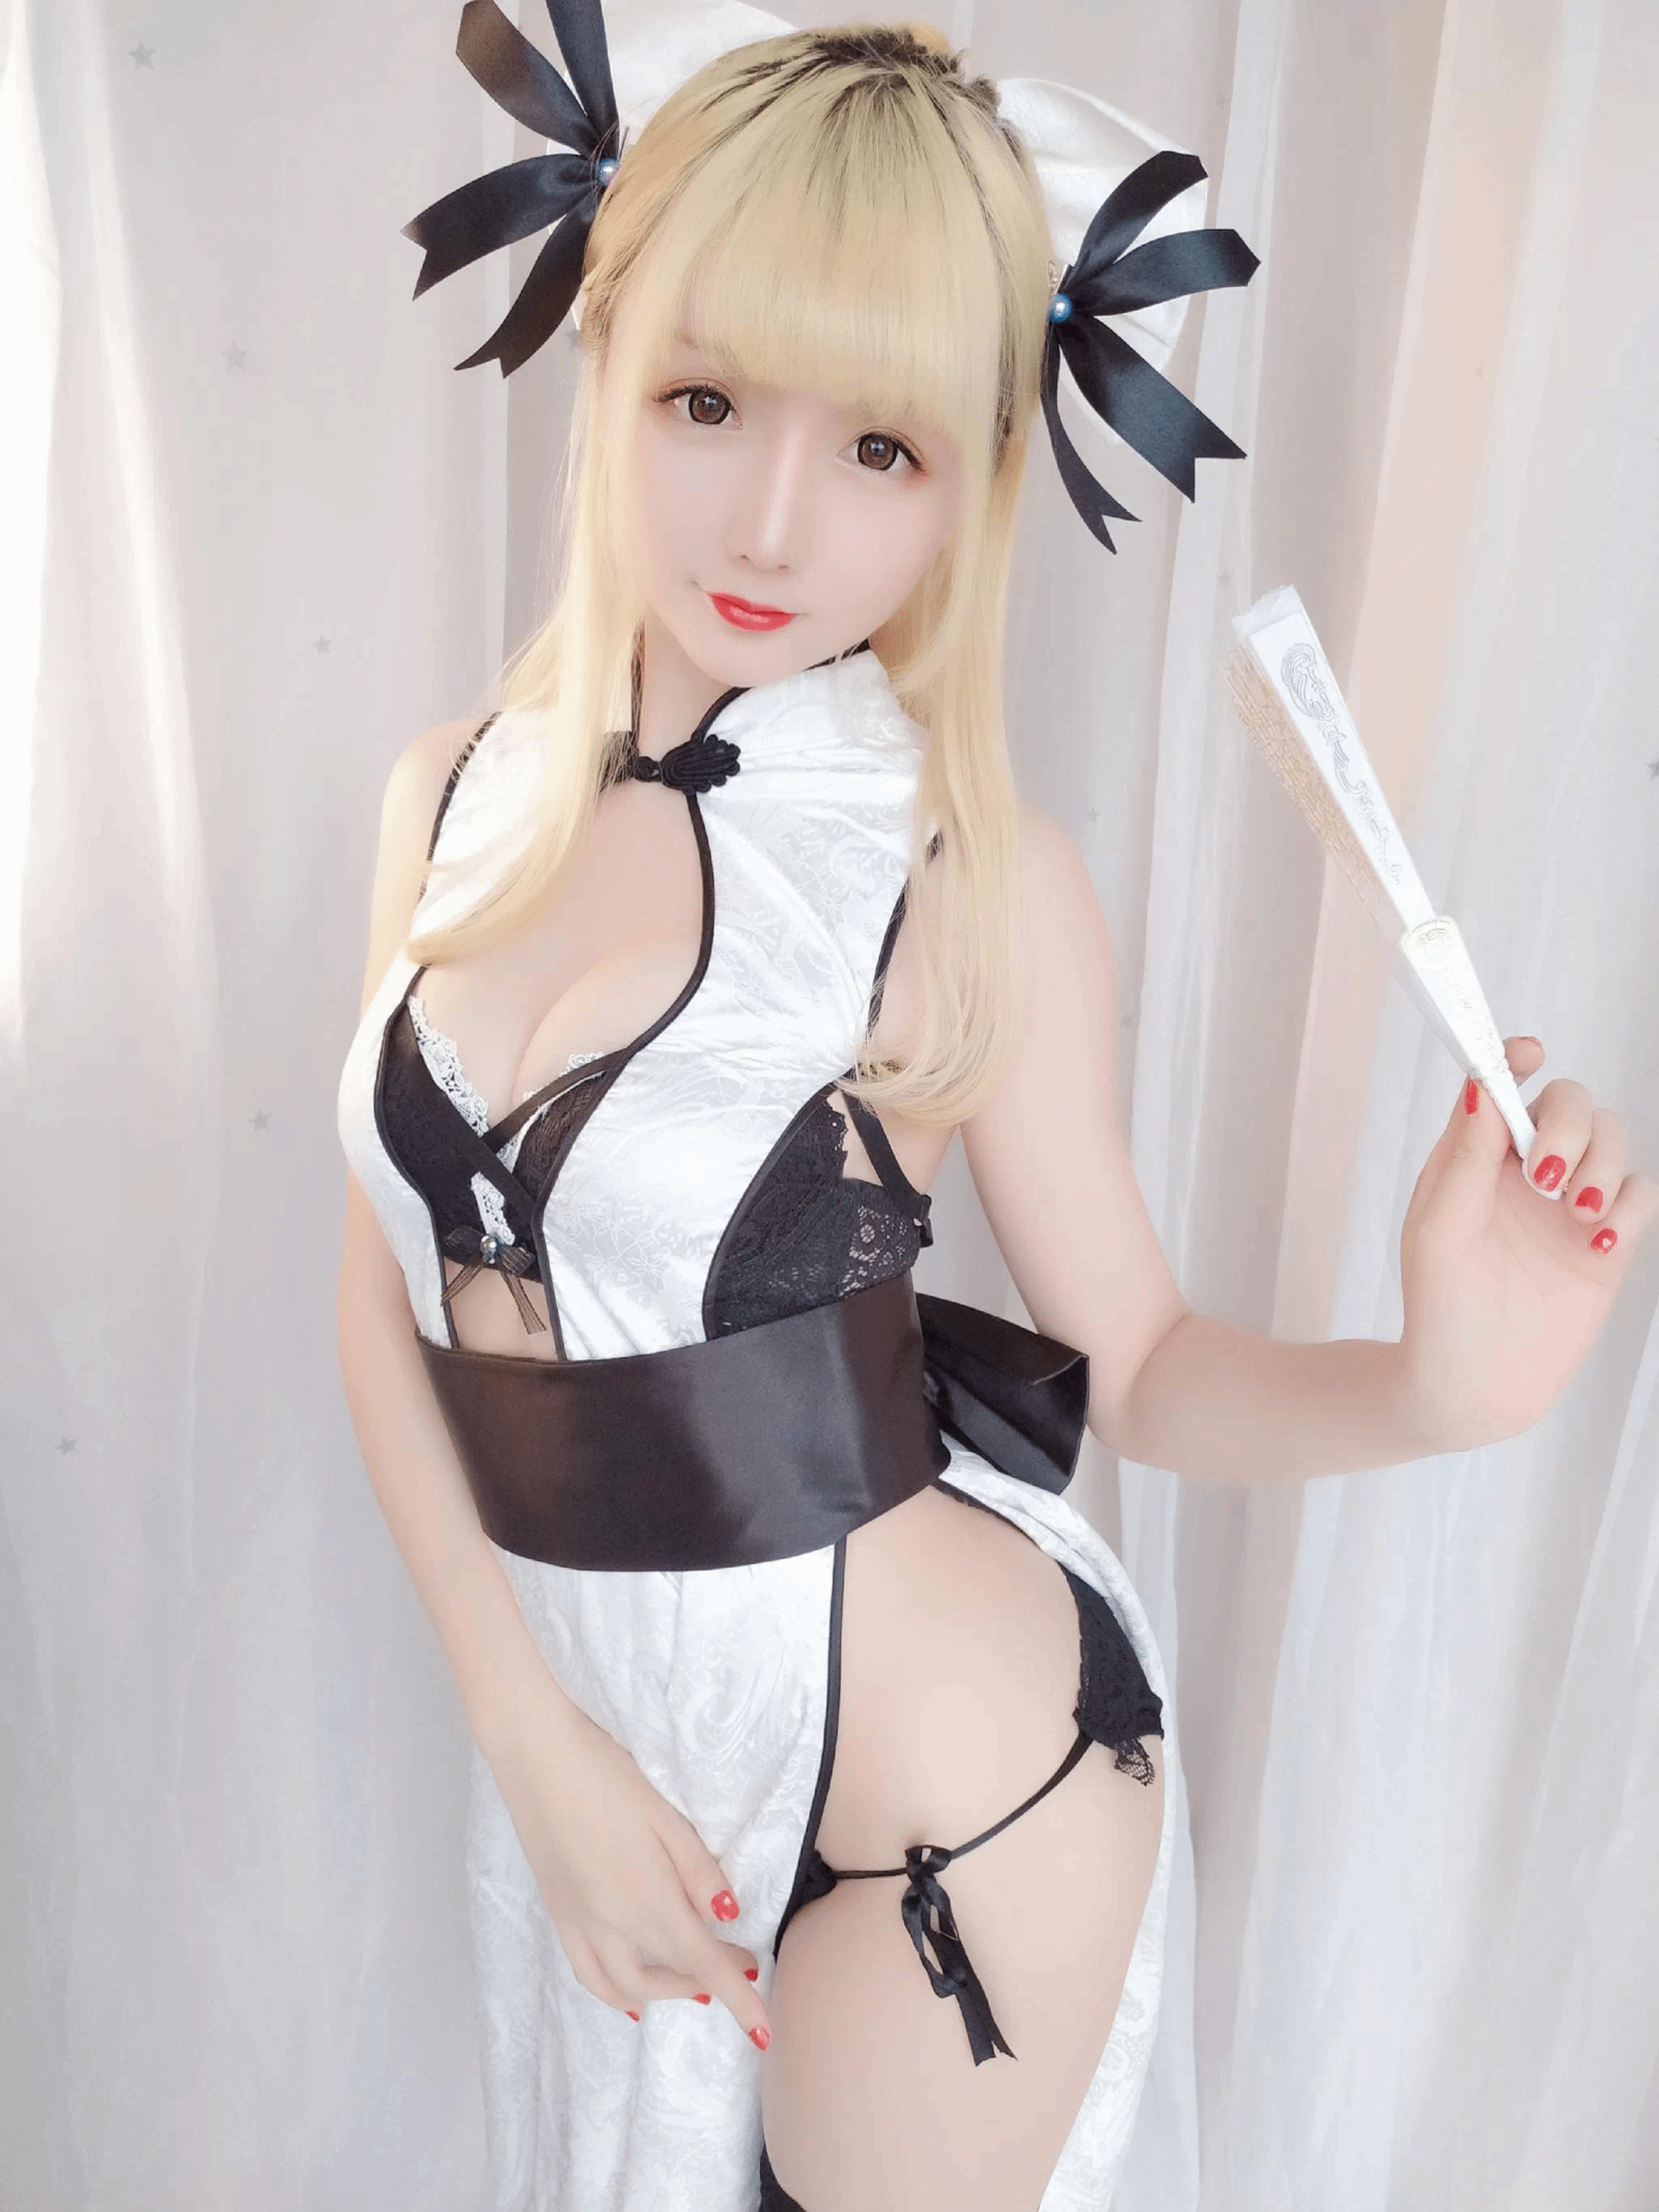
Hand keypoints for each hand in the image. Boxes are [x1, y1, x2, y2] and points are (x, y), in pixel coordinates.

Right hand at [489, 1682, 771, 2045]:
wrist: (535, 1755)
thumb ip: (698, 1870)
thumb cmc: (606, 1773)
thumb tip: (729, 1916)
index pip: (702, 1962)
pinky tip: (629, 1993)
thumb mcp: (664, 1814)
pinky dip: (613, 1993)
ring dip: (664, 1994)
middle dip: (708, 1984)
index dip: (738, 2000)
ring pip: (623, 1987)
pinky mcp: (557, 1912)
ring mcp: (578, 1921)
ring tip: (693, 1983)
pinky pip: (587, 1972)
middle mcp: (610, 1921)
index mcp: (644, 1895)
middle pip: (667, 1977)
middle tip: (740, 1964)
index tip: (765, 2032)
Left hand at [1396, 1036, 1657, 1451]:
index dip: (1518, 1059)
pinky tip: (1599, 1239)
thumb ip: (1466, 1157)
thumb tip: (1481, 1085)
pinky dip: (1629, 1206)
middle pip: (1572, 1103)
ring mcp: (1570, 1203)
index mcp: (1476, 1156)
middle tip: (1546, 1176)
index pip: (1505, 1087)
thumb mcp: (1441, 1228)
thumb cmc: (1439, 1304)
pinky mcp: (1606, 1241)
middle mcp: (1526, 1170)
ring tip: (1576, 1212)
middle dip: (1569, 1125)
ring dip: (1602, 1163)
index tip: (1529, 1053)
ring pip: (1613, 1139)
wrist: (1474, 1384)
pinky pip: (1640, 1194)